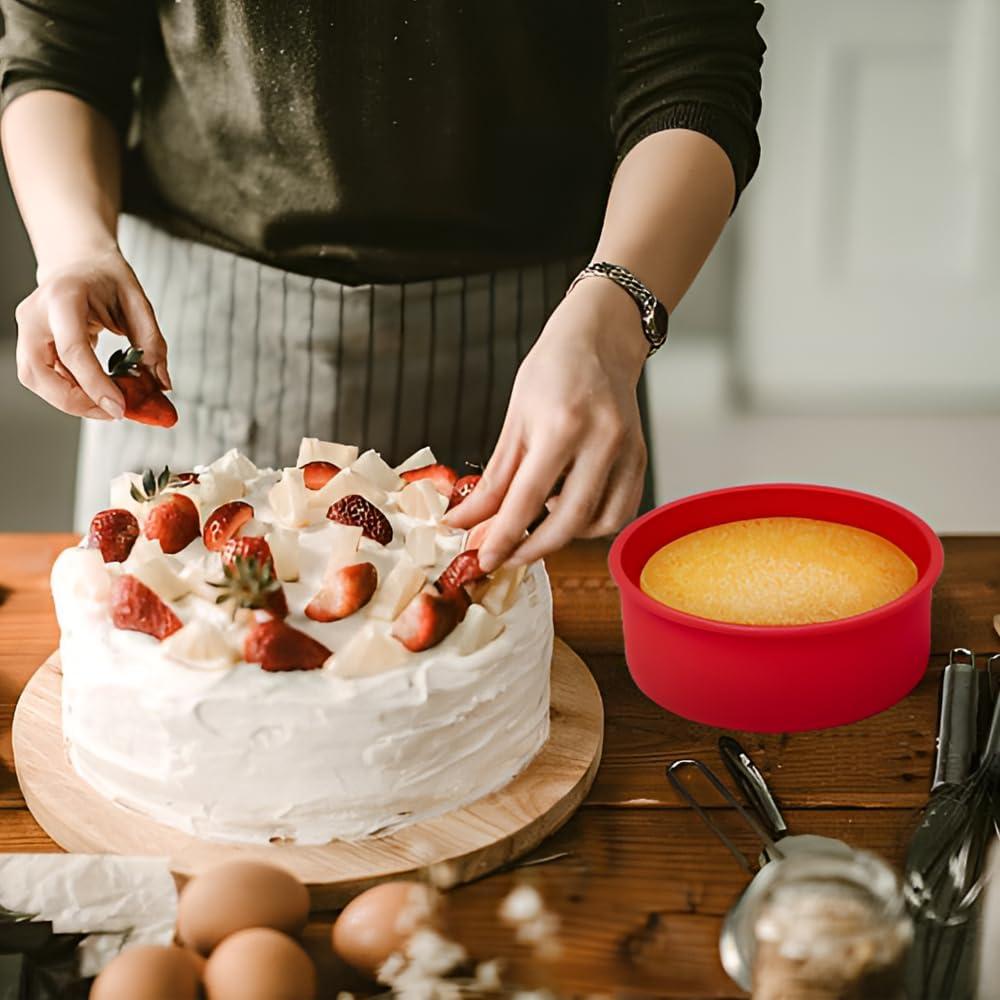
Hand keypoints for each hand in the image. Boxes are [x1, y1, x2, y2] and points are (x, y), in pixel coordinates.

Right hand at [14, 246, 169, 419]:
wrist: (80, 263)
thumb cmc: (108, 279)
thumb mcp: (138, 303)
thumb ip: (152, 344)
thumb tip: (162, 385)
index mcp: (63, 298)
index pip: (72, 350)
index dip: (95, 384)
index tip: (120, 408)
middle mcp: (34, 314)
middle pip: (40, 373)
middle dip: (77, 401)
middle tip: (115, 412)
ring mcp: (26, 330)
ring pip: (36, 381)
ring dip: (71, 401)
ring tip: (108, 403)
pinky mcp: (28, 344)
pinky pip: (43, 378)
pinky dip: (69, 392)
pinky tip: (95, 393)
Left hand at [445, 276, 648, 570]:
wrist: (601, 339)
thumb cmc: (553, 370)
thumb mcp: (515, 420)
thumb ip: (494, 479)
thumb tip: (465, 522)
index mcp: (562, 426)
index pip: (527, 500)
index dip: (501, 537)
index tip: (482, 559)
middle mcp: (602, 441)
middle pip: (567, 521)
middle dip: (531, 549)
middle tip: (504, 556)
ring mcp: (627, 452)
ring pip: (597, 523)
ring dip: (562, 536)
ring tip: (536, 522)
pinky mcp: (641, 460)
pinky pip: (619, 513)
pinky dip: (590, 524)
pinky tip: (568, 511)